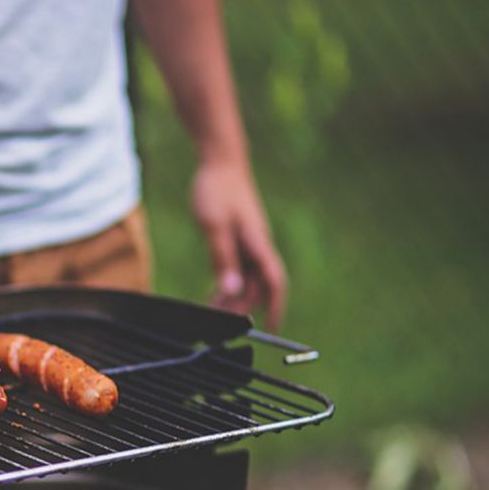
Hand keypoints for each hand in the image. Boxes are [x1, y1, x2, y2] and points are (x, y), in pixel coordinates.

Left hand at [190, 159, 286, 328]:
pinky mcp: (240, 239)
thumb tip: (232, 289)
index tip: (271, 327)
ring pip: (247, 279)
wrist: (221, 162)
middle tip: (220, 325)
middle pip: (257, 286)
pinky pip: (239, 268)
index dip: (275, 306)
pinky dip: (228, 283)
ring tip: (213, 314)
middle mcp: (258, 246)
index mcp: (258, 243)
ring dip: (233, 298)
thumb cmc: (217, 190)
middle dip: (243, 308)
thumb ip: (223, 258)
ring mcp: (250, 243)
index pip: (274, 282)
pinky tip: (215, 294)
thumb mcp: (214, 226)